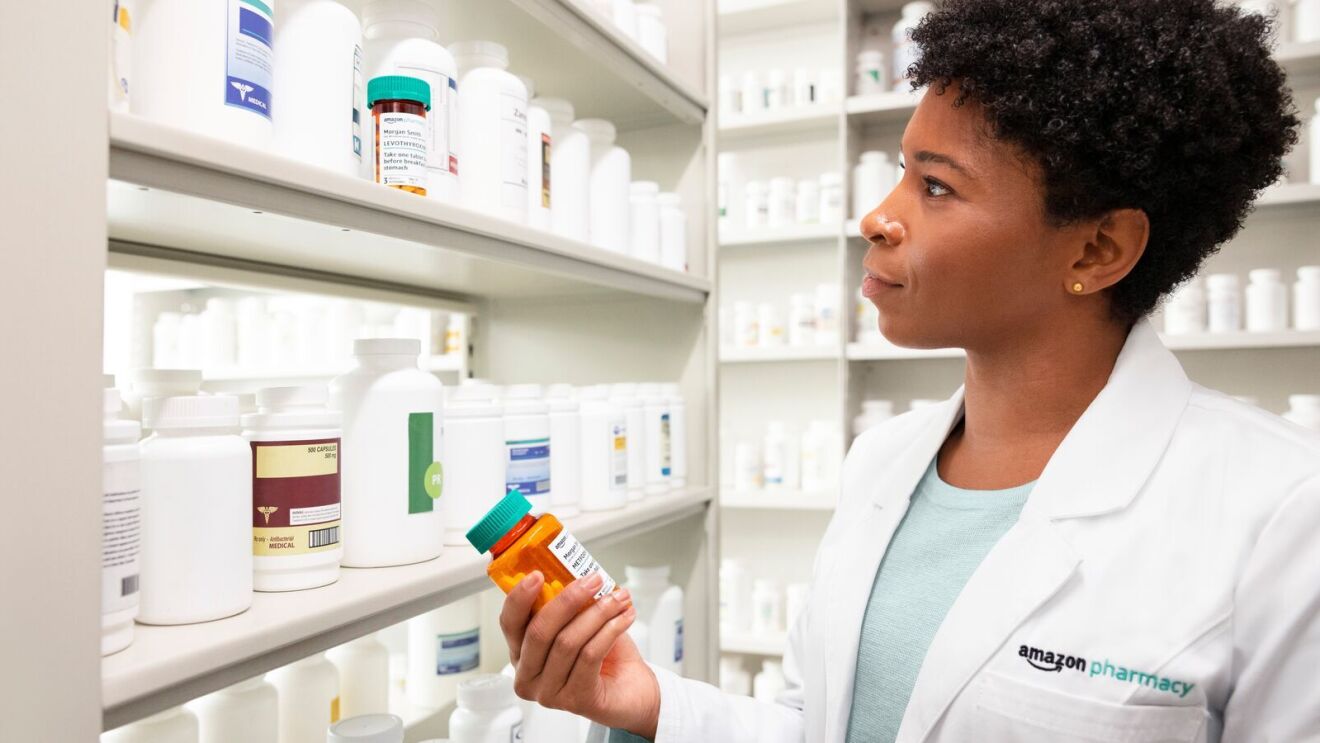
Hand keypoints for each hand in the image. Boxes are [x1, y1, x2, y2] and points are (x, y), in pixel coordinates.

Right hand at [500, 571, 661, 738]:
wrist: (632, 692)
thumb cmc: (604, 656)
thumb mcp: (580, 623)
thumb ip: (570, 605)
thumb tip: (576, 574)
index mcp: (522, 653)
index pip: (510, 624)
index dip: (520, 598)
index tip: (537, 575)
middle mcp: (529, 676)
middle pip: (539, 632)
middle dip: (568, 600)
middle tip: (592, 580)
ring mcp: (550, 693)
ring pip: (568, 642)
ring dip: (597, 613)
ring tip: (618, 598)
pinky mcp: (576, 700)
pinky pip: (590, 656)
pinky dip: (610, 631)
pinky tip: (624, 618)